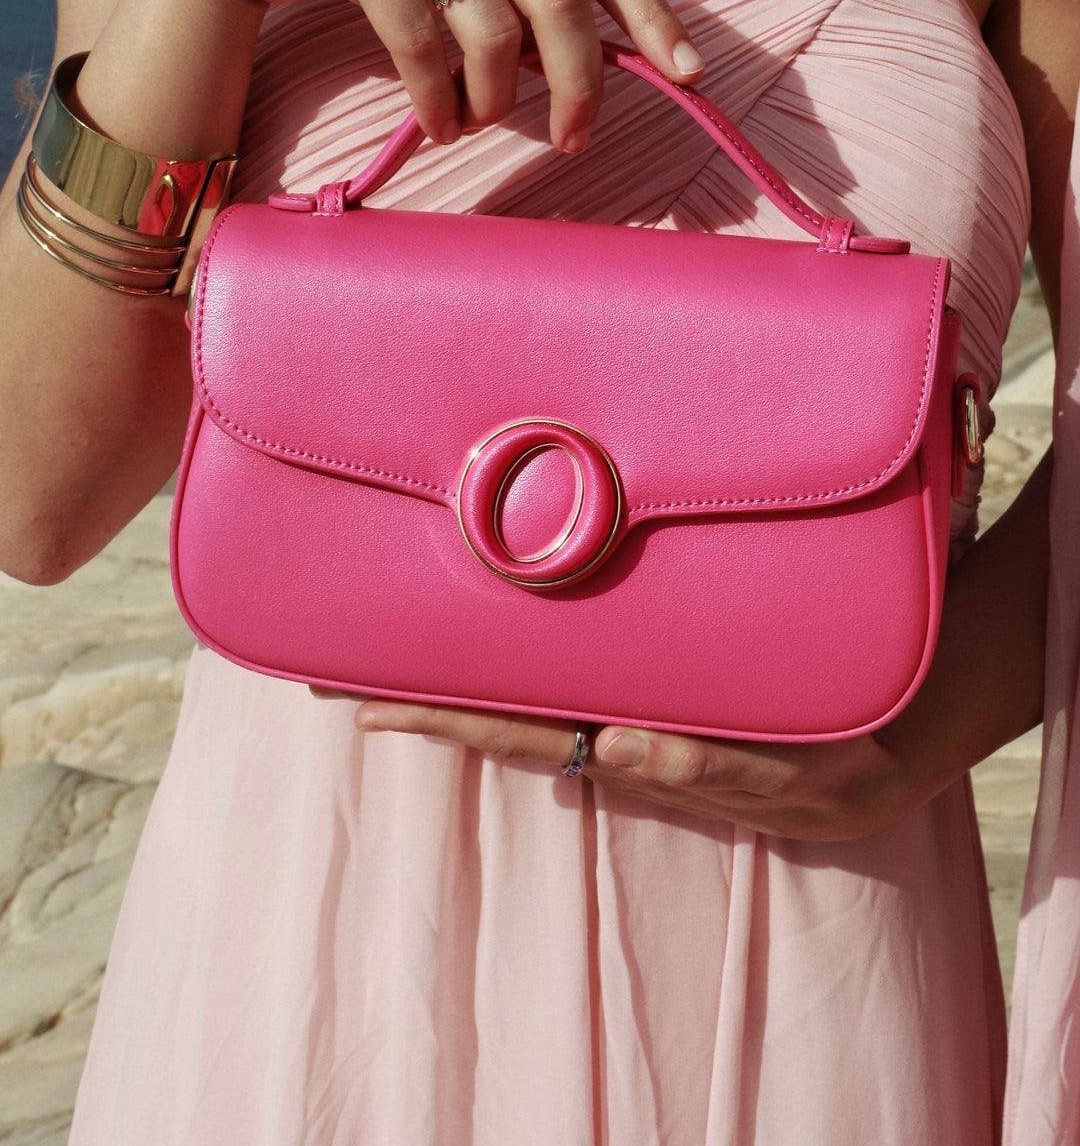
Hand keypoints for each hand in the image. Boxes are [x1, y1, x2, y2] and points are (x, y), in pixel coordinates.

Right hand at [172, 0, 704, 150]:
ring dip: (492, 100)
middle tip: (575, 139)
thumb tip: (579, 59)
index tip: (688, 75)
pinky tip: (437, 124)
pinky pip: (421, 45)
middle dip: (580, 81)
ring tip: (472, 123)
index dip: (652, 14)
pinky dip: (437, 102)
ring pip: (491, 30)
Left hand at [308, 688, 923, 840]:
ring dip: (464, 668)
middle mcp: (616, 727)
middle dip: (423, 691)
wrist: (881, 752)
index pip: (519, 732)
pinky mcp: (658, 683)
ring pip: (533, 689)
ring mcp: (633, 706)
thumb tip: (615, 748)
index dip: (444, 719)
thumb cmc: (833, 763)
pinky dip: (525, 656)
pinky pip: (579, 670)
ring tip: (391, 637)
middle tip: (334, 665)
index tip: (368, 707)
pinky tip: (493, 625)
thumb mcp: (787, 774)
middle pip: (502, 710)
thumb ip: (704, 768)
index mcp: (633, 747)